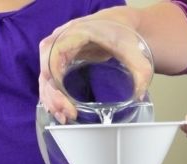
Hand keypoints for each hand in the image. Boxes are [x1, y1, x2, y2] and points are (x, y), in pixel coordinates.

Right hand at [39, 8, 151, 122]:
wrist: (118, 24)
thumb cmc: (122, 33)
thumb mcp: (135, 51)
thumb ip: (140, 71)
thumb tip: (139, 95)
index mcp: (76, 32)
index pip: (54, 49)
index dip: (52, 70)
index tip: (59, 90)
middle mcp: (62, 40)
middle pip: (47, 67)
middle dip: (53, 93)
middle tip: (67, 113)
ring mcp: (59, 52)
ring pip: (46, 77)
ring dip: (51, 99)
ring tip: (65, 117)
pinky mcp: (60, 62)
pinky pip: (50, 80)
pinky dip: (53, 96)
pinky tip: (61, 111)